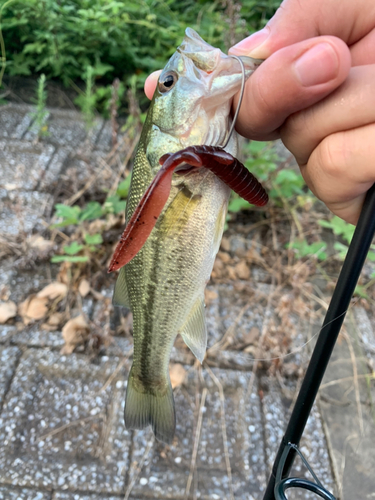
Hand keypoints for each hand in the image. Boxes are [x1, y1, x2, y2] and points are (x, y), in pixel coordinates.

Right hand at [229, 0, 374, 223]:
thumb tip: (249, 54)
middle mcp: (300, 124)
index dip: (207, 88)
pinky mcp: (344, 198)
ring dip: (357, 102)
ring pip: (302, 139)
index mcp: (297, 81)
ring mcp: (319, 163)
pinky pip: (332, 168)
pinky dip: (369, 143)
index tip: (163, 84)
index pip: (236, 89)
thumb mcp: (353, 4)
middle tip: (335, 59)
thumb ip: (300, 18)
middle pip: (255, 116)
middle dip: (288, 82)